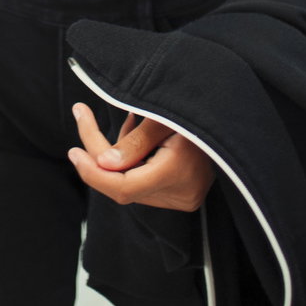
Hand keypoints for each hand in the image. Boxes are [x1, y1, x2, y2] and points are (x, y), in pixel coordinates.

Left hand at [67, 102, 215, 212]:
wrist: (232, 116)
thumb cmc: (196, 107)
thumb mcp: (163, 116)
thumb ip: (133, 141)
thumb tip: (101, 164)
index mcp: (177, 173)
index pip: (123, 186)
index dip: (92, 172)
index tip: (73, 151)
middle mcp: (181, 194)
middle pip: (123, 185)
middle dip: (98, 156)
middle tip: (82, 116)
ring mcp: (183, 198)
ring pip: (131, 185)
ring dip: (117, 156)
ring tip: (131, 120)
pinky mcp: (182, 196)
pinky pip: (143, 184)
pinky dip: (132, 161)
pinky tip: (139, 133)